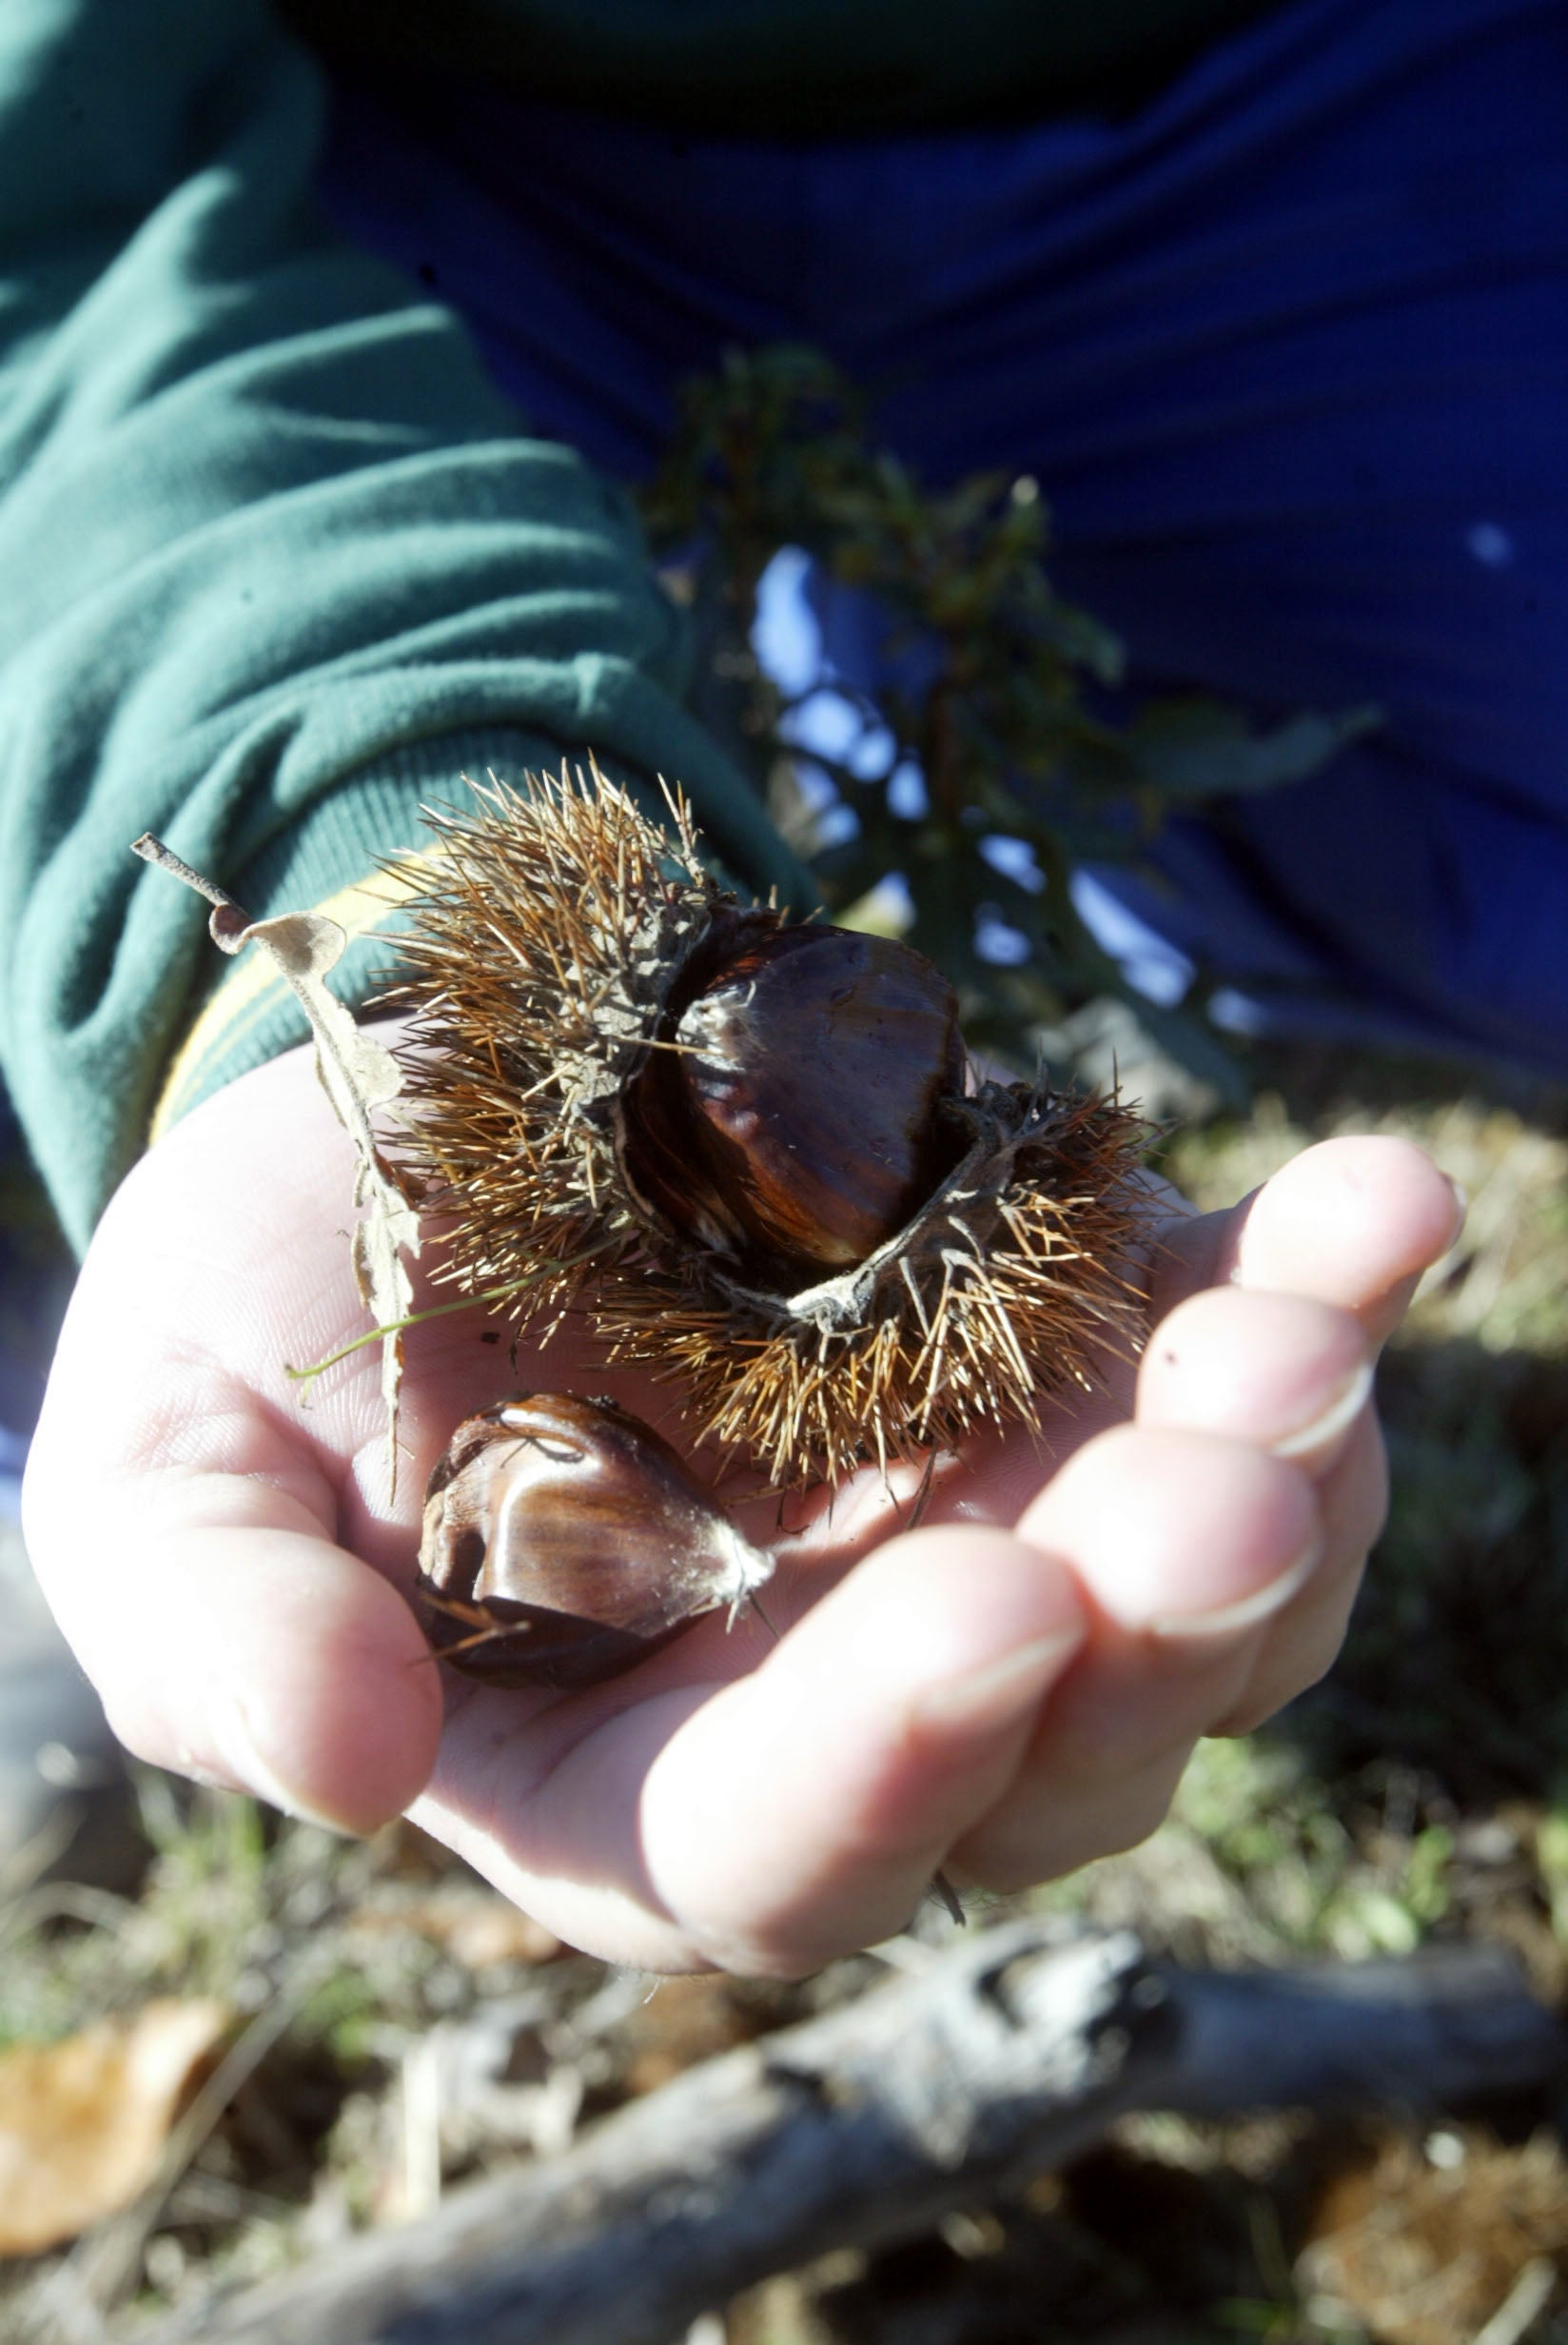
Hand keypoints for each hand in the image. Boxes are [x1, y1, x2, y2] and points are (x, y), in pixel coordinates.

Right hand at [24, 1041, 1461, 1973]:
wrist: (402, 1108)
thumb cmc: (259, 1323)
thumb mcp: (174, 1475)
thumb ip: (230, 1630)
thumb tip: (350, 1759)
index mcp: (624, 1769)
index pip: (772, 1849)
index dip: (885, 1766)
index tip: (983, 1614)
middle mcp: (843, 1680)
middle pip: (1054, 1747)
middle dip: (1157, 1627)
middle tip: (1223, 1486)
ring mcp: (986, 1515)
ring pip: (1199, 1591)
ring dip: (1285, 1472)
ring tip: (1312, 1324)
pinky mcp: (1068, 1359)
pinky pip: (1228, 1370)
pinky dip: (1319, 1294)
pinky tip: (1378, 1207)